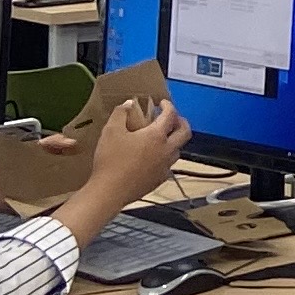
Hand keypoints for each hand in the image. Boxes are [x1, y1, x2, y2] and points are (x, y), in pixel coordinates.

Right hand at [75, 99, 189, 213]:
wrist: (109, 191)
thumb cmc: (110, 159)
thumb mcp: (110, 131)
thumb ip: (120, 113)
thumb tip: (129, 104)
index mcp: (156, 136)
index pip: (170, 115)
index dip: (168, 105)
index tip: (162, 102)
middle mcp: (166, 150)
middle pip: (185, 133)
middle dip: (181, 122)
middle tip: (172, 118)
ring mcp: (165, 167)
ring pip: (177, 150)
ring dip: (174, 141)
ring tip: (162, 138)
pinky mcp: (159, 180)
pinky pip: (168, 165)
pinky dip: (165, 157)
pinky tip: (154, 158)